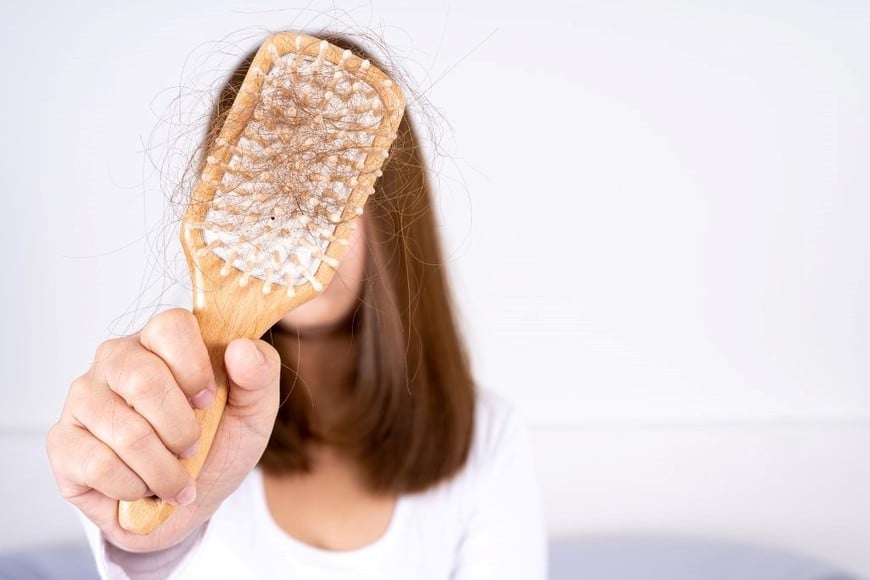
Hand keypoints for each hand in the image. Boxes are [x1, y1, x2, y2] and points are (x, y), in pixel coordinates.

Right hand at [46, 308, 280, 551]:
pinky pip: (98, 464)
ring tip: (175, 479)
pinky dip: (134, 486)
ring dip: (163, 469)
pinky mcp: (63, 442)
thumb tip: (241, 349)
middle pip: (143, 379)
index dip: (195, 368)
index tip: (209, 400)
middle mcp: (117, 359)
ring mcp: (84, 398)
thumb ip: (260, 373)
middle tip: (193, 447)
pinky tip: (142, 488)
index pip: (170, 326)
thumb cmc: (220, 443)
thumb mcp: (254, 411)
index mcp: (162, 340)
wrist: (190, 501)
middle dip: (181, 428)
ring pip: (124, 431)